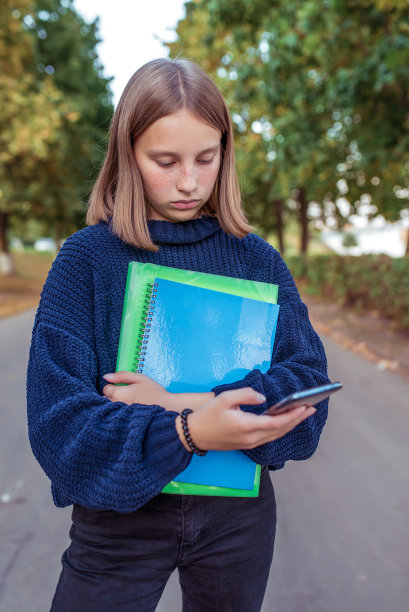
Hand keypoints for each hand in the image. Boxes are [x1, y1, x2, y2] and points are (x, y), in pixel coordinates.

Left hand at [102, 372, 213, 411]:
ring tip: (127, 403)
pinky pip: (115, 417)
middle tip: (125, 395)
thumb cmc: (154, 392)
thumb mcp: (140, 378)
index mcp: (118, 394)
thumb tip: (106, 376)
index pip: (106, 388)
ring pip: (109, 409)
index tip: (123, 387)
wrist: (167, 408)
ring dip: (114, 405)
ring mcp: (119, 416)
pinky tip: (128, 412)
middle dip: (111, 396)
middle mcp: (116, 406)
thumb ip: (122, 375)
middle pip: (104, 400)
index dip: (113, 386)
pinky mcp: (124, 423)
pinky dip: (118, 414)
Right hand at [176, 387, 315, 451]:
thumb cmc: (208, 415)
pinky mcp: (248, 445)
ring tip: (303, 414)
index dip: (293, 415)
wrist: (194, 435)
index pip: (276, 422)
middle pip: (281, 431)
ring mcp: (250, 444)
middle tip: (312, 409)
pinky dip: (281, 429)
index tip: (305, 407)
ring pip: (277, 435)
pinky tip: (286, 421)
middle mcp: (251, 439)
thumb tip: (263, 398)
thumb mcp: (225, 398)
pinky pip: (270, 437)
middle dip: (298, 419)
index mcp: (246, 426)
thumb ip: (246, 395)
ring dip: (291, 425)